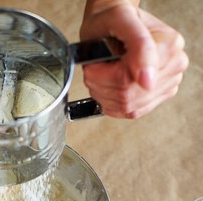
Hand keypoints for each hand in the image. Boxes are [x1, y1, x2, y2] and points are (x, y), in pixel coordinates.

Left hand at [80, 2, 188, 117]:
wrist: (112, 24)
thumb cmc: (114, 20)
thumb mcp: (121, 21)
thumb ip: (140, 47)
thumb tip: (147, 82)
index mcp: (170, 46)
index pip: (131, 80)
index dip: (104, 77)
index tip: (93, 65)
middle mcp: (174, 66)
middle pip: (130, 97)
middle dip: (103, 87)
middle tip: (93, 71)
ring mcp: (167, 84)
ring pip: (128, 107)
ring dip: (105, 96)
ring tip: (100, 77)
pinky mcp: (157, 97)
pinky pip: (131, 112)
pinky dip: (112, 104)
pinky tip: (108, 87)